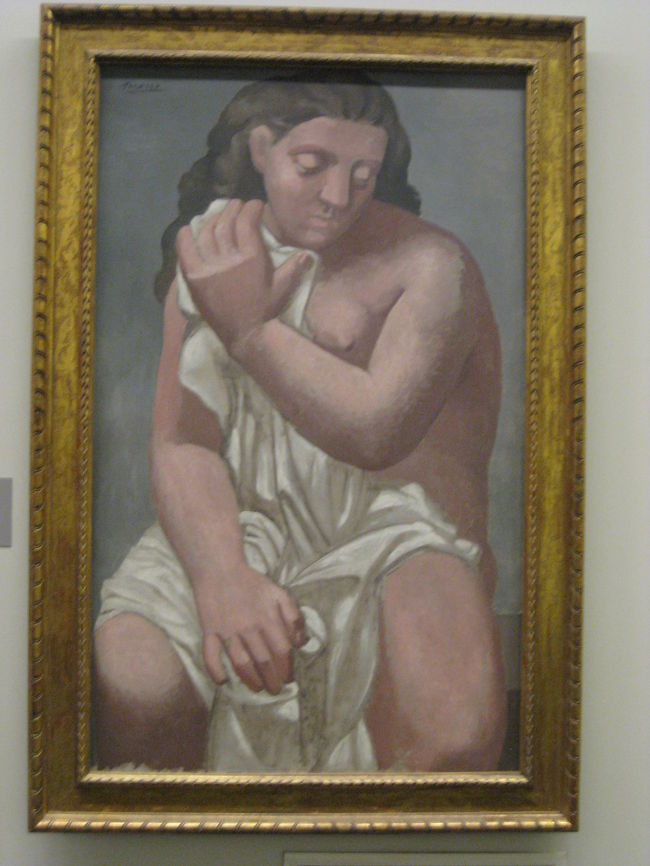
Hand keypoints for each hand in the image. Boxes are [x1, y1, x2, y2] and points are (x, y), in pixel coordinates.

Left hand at [175, 199, 310, 353]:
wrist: (245, 334)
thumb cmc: (265, 311)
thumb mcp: (282, 289)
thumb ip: (293, 268)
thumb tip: (307, 254)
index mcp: (252, 258)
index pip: (247, 222)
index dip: (250, 209)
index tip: (254, 205)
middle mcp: (229, 258)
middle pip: (226, 223)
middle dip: (231, 209)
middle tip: (236, 205)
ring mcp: (210, 267)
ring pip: (207, 233)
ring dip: (212, 219)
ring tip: (217, 215)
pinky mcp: (195, 278)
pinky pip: (185, 251)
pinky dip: (185, 237)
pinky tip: (188, 229)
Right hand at [193, 564, 305, 694]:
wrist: (220, 569)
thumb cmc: (252, 583)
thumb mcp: (279, 594)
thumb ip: (293, 616)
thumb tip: (300, 642)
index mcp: (267, 618)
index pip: (281, 650)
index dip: (286, 667)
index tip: (288, 679)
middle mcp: (249, 627)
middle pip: (263, 660)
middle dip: (271, 679)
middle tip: (275, 690)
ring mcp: (227, 630)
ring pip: (240, 662)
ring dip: (250, 679)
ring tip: (257, 688)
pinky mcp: (209, 631)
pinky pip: (210, 655)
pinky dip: (215, 671)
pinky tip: (223, 681)